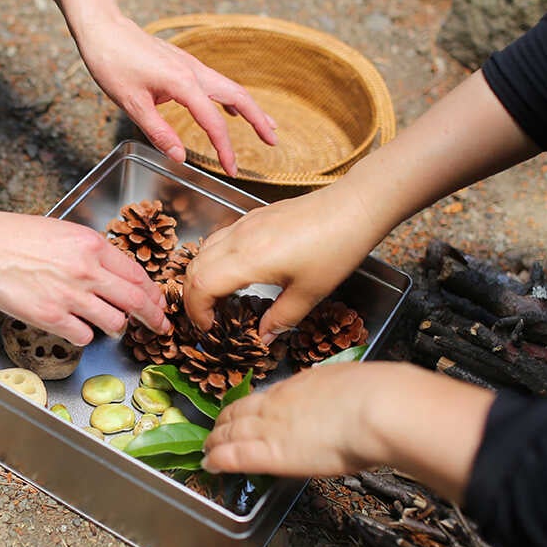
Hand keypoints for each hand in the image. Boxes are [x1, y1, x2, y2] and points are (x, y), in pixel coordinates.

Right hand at [0, 211, 168, 345]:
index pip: (137, 274)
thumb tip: (113, 273)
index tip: (157, 302)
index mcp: (92, 245)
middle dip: (154, 318)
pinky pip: (84, 336)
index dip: (152, 293)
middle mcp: (87, 270)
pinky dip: (84, 335)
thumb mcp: (64, 232)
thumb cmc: (15, 236)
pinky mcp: (50, 316)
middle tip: (161, 327)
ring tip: (107, 323)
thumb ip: (91, 252)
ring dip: (115, 326)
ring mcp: (70, 295)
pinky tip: (75, 327)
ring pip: (114, 322)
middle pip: (136, 301)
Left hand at [73, 10, 276, 175]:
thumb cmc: (112, 63)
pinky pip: (216, 81)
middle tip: (274, 142)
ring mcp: (191, 64)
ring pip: (231, 87)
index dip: (225, 149)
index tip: (232, 170)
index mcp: (183, 83)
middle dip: (259, 120)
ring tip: (267, 126)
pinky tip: (232, 109)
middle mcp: (194, 72)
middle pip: (238, 97)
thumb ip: (158, 132)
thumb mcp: (131, 104)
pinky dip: (231, 97)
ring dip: (250, 108)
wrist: (103, 27)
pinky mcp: (184, 63)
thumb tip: (180, 157)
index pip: (213, 123)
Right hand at [183, 183, 375, 341]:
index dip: (197, 312)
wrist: (354, 206)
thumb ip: (280, 319)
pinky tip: (235, 274)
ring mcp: (245, 223)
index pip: (200, 286)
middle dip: (192, 298)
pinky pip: (220, 239)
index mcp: (248, 259)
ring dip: (201, 276)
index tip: (210, 330)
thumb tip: (262, 339)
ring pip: (203, 250)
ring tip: (218, 299)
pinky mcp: (254, 216)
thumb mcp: (310, 294)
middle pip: (193, 268)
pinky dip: (214, 260)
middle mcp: (239, 238)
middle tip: (208, 320)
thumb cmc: (336, 249)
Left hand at [203, 363, 386, 476]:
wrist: (375, 408)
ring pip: (231, 433)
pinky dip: (218, 459)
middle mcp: (278, 405)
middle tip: (215, 432)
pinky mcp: (271, 453)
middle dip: (224, 423)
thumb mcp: (349, 381)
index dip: (247, 407)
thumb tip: (340, 390)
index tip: (241, 414)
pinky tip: (209, 463)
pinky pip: (235, 455)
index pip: (263, 397)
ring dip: (215, 441)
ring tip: (207, 449)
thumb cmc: (376, 395)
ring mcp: (271, 428)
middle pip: (239, 412)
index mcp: (298, 386)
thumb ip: (336, 389)